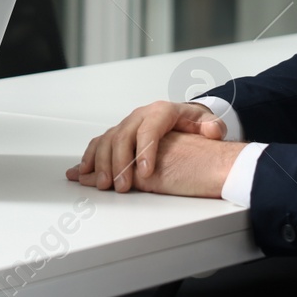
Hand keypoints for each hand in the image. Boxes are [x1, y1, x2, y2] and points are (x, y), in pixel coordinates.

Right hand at [65, 101, 229, 191]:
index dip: (145, 151)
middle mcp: (139, 116)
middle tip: (122, 185)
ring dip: (102, 163)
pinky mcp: (117, 134)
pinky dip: (90, 158)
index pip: (149, 130)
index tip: (145, 172)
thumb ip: (212, 126)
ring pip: (107, 139)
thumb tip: (213, 130)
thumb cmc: (191, 123)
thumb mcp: (206, 122)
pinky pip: (99, 143)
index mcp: (160, 112)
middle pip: (123, 136)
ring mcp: (126, 124)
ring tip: (103, 184)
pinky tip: (83, 172)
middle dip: (120, 162)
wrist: (181, 118)